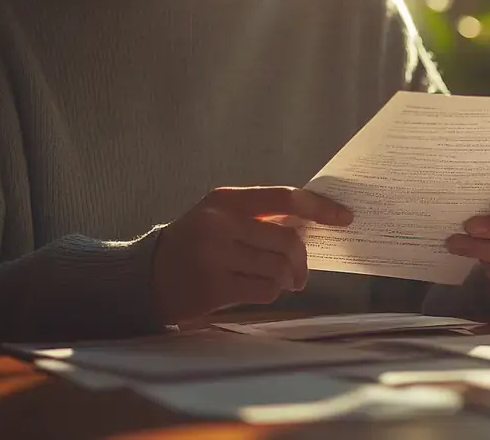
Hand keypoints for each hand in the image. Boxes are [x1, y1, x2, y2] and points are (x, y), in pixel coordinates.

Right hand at [151, 186, 351, 324]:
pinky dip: (272, 293)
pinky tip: (259, 291)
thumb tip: (311, 223)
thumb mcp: (219, 216)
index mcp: (226, 200)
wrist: (145, 276)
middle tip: (300, 274)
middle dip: (301, 260)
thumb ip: (259, 215)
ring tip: (276, 283)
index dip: (320, 207)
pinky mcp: (214, 286)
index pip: (285, 197)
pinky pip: (265, 290)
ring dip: (285, 279)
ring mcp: (215, 255)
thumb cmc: (194, 244)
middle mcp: (220, 224)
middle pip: (288, 240)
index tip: (345, 217)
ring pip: (279, 268)